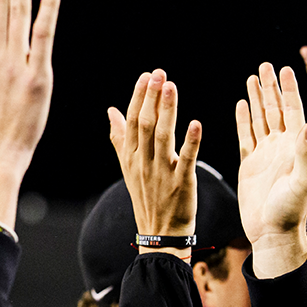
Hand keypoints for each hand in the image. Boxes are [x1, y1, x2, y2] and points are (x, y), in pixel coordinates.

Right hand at [108, 70, 201, 247]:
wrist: (160, 233)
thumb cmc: (147, 196)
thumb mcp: (129, 167)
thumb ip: (120, 138)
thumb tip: (111, 110)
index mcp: (131, 157)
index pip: (133, 121)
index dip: (139, 97)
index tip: (146, 76)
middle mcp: (144, 162)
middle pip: (145, 124)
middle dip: (151, 97)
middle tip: (159, 73)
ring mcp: (162, 173)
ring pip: (163, 136)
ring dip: (168, 110)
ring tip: (171, 87)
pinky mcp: (182, 183)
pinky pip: (186, 159)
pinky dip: (191, 142)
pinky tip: (196, 124)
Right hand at [233, 64, 306, 277]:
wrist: (272, 234)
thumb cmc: (292, 211)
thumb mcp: (303, 181)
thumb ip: (304, 154)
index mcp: (297, 147)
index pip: (294, 111)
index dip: (289, 90)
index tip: (285, 68)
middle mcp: (282, 146)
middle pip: (276, 109)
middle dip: (271, 87)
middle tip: (266, 65)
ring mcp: (265, 154)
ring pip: (260, 118)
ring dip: (257, 98)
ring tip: (253, 77)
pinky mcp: (249, 163)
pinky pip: (246, 136)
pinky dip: (243, 119)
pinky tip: (241, 104)